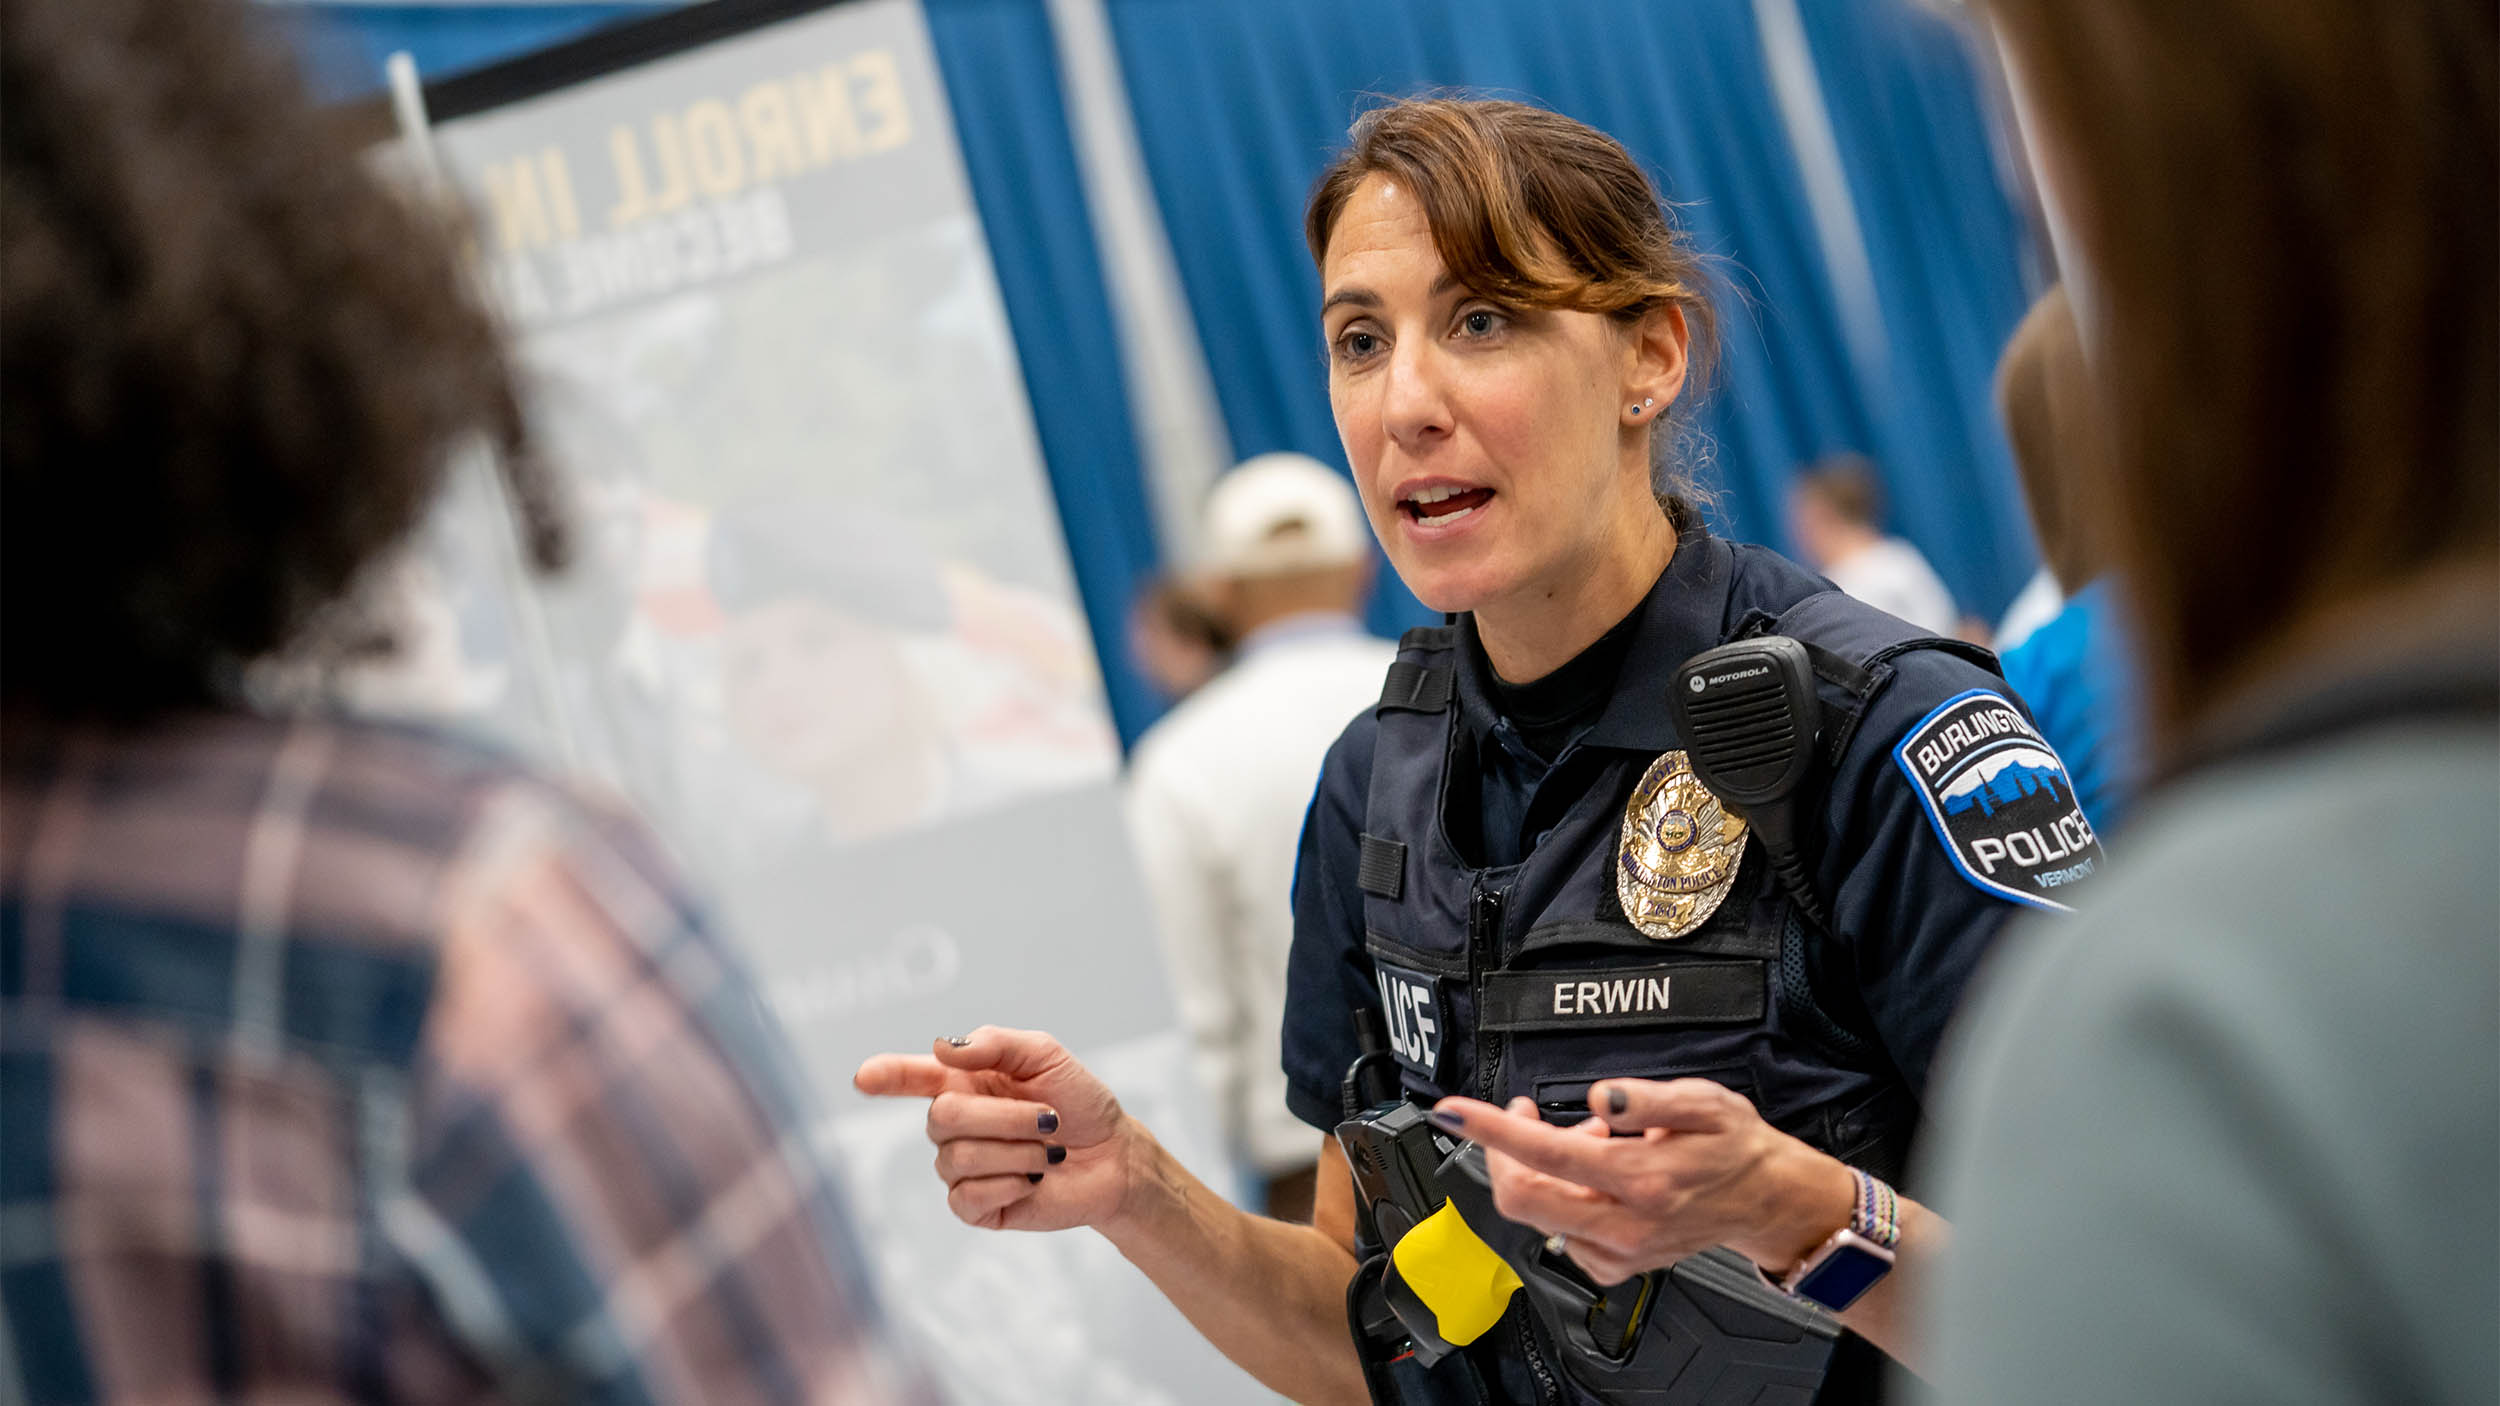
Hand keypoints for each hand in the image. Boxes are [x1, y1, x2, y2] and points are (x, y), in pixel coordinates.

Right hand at [853, 1026, 1133, 1232]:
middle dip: (1004, 1117)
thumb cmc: (1079, 1100)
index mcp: (964, 1082)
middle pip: (941, 1118)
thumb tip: (941, 1048)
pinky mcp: (975, 1206)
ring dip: (1018, 1151)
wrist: (1114, 1156)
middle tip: (1049, 1119)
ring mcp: (961, 1167)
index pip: (911, 1077)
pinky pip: (966, 1196)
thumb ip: (996, 1043)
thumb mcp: (1045, 1055)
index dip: (885, 1075)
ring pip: (958, 1157)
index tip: (863, 1077)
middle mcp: (955, 1124)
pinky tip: (1032, 1181)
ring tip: (1048, 1152)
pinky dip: (1008, 1184)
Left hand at [1432, 1080, 1853, 1285]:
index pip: (1543, 1156)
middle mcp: (1624, 1223)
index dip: (1490, 1130)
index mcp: (1640, 1179)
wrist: (1766, 1200)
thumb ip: (1647, 1099)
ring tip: (1587, 1135)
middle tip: (1522, 1115)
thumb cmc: (1734, 1147)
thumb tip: (1601, 1098)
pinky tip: (1595, 1172)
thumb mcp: (1703, 1103)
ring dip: (1545, 1169)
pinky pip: (1564, 1233)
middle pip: (1524, 1199)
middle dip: (1505, 1153)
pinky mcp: (1619, 1263)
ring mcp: (1619, 1249)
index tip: (1454, 1111)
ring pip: (1542, 1213)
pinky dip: (1566, 1196)